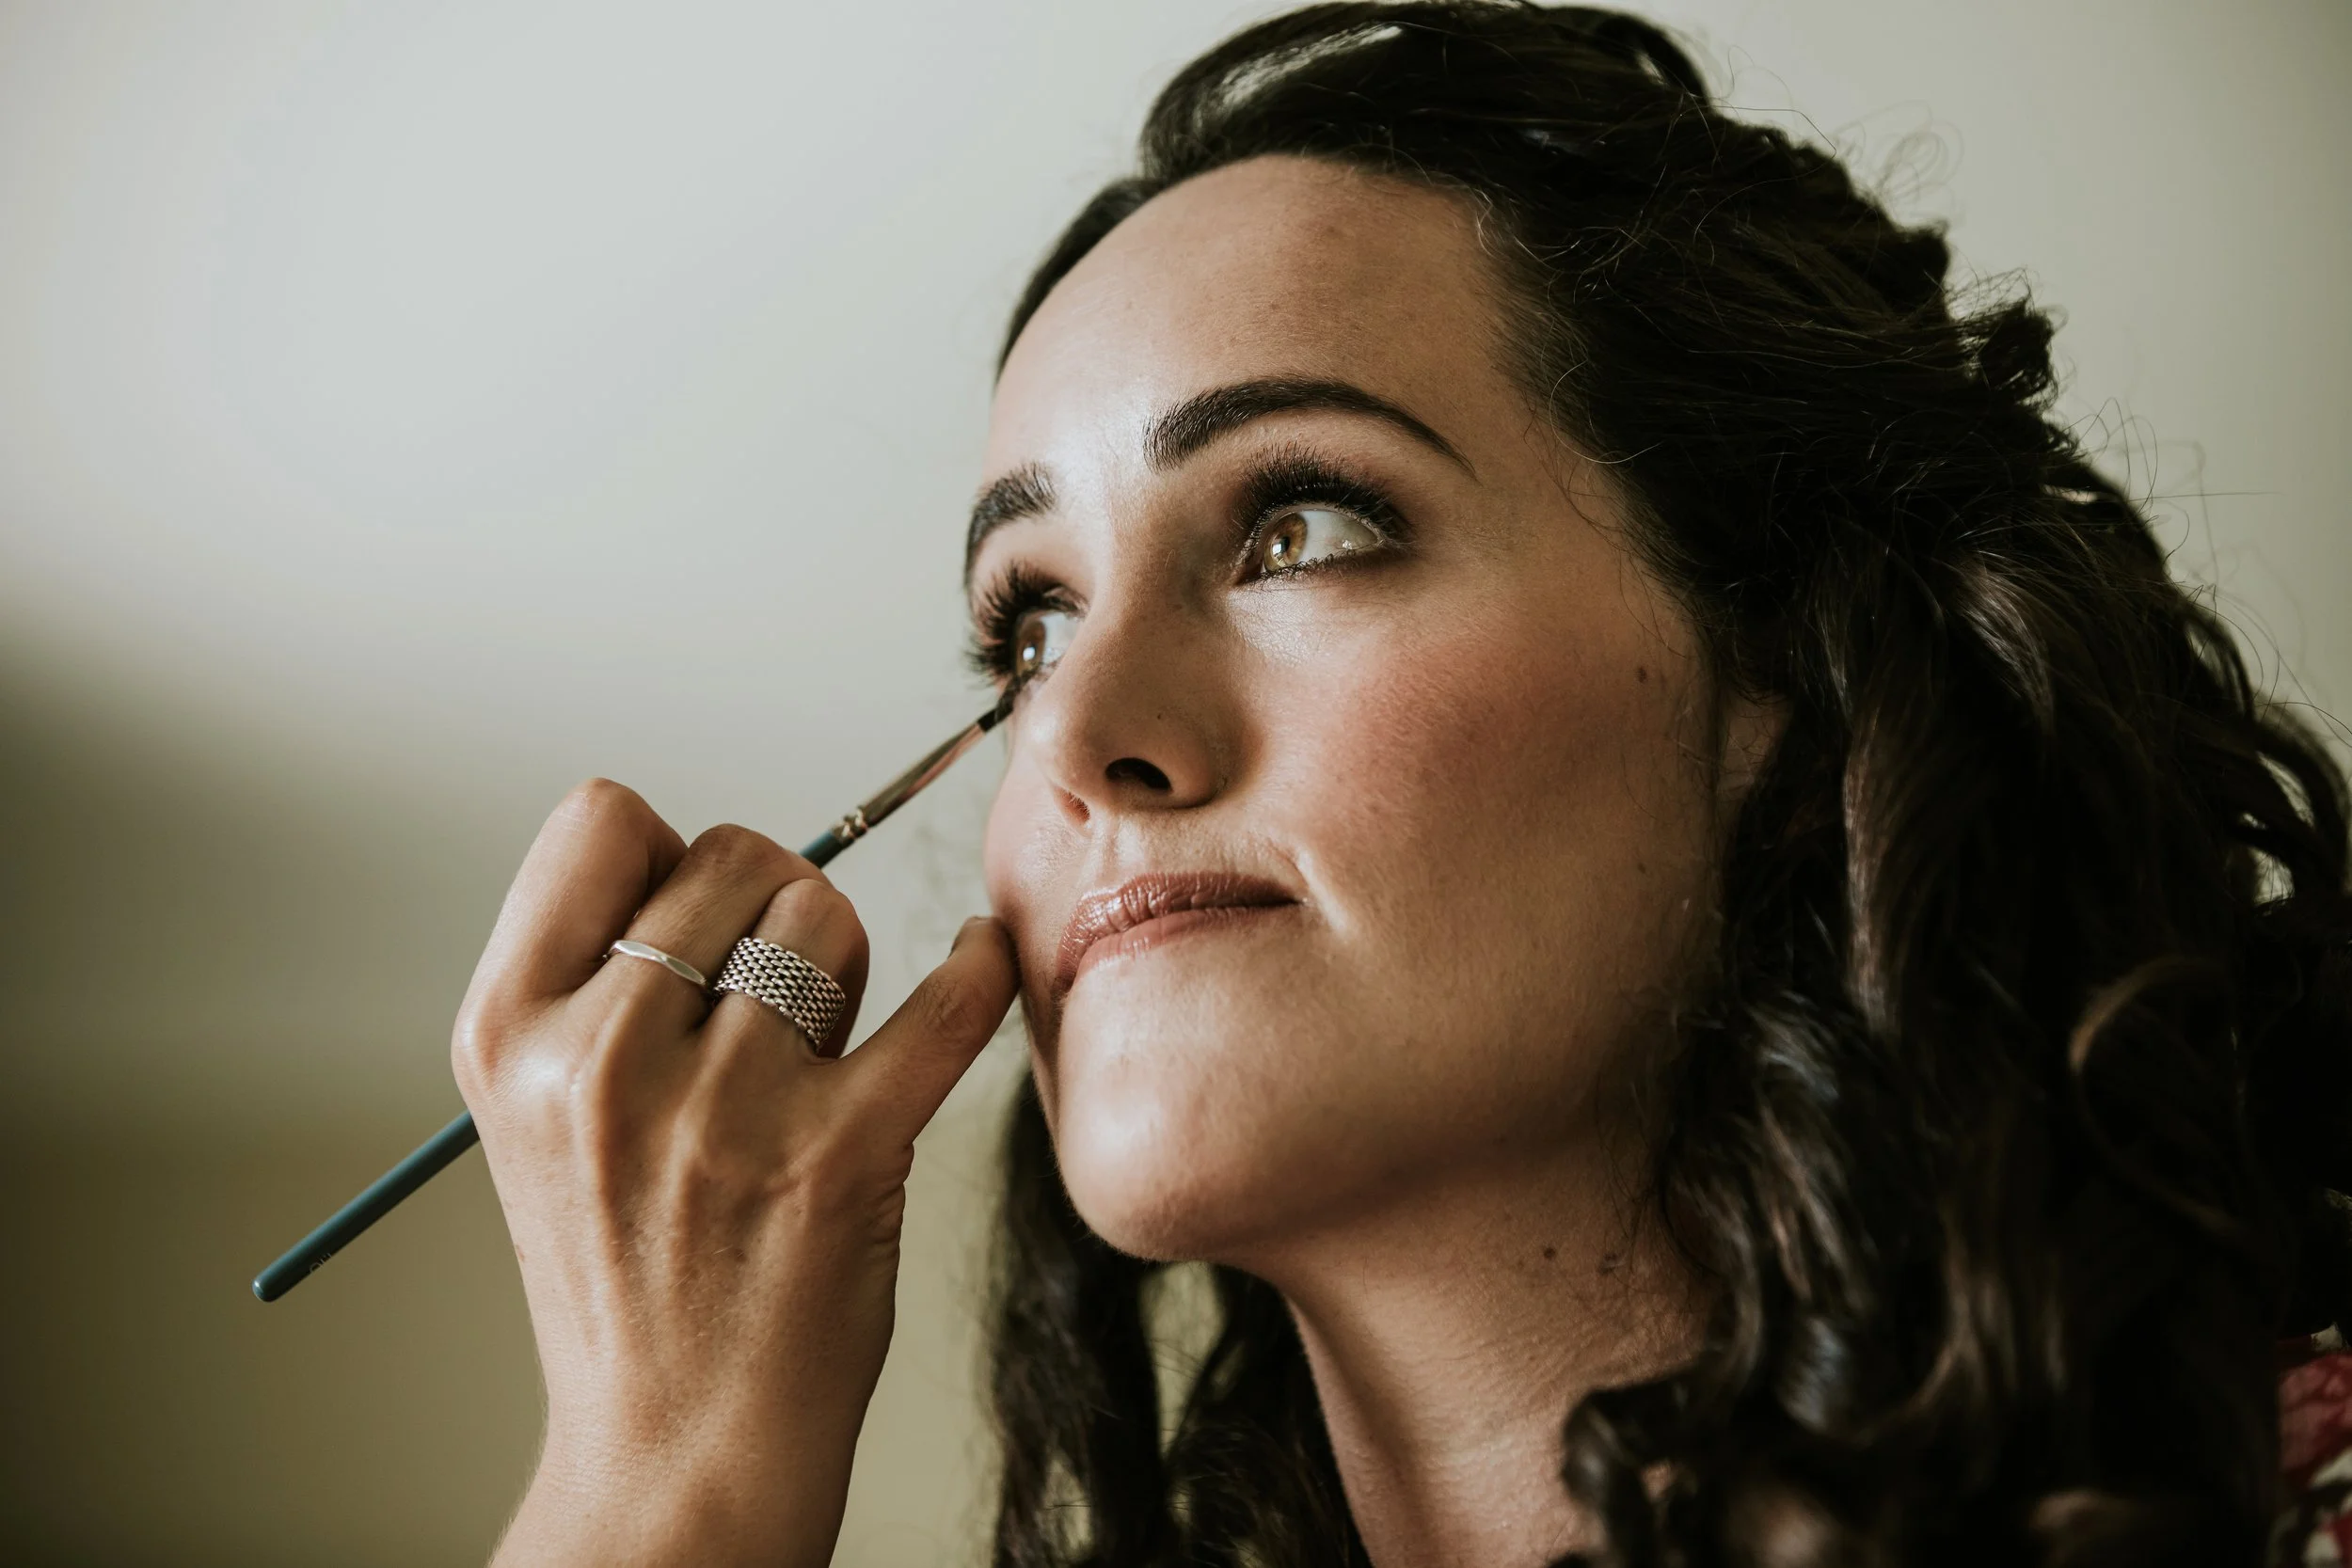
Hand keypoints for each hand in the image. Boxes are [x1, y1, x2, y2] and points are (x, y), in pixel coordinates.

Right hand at [451, 780, 1017, 1567]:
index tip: (699, 912)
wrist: (675, 1451)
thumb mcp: (542, 1117)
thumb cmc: (626, 1276)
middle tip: (771, 1000)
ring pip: (828, 913)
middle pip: (734, 855)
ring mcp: (723, 1110)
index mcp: (508, 1036)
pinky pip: (948, 999)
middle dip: (771, 905)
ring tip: (821, 1048)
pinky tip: (979, 957)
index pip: (600, 818)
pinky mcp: (842, 1154)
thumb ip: (594, 980)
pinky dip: (980, 966)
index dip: (666, 848)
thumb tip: (703, 855)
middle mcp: (601, 1062)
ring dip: (843, 961)